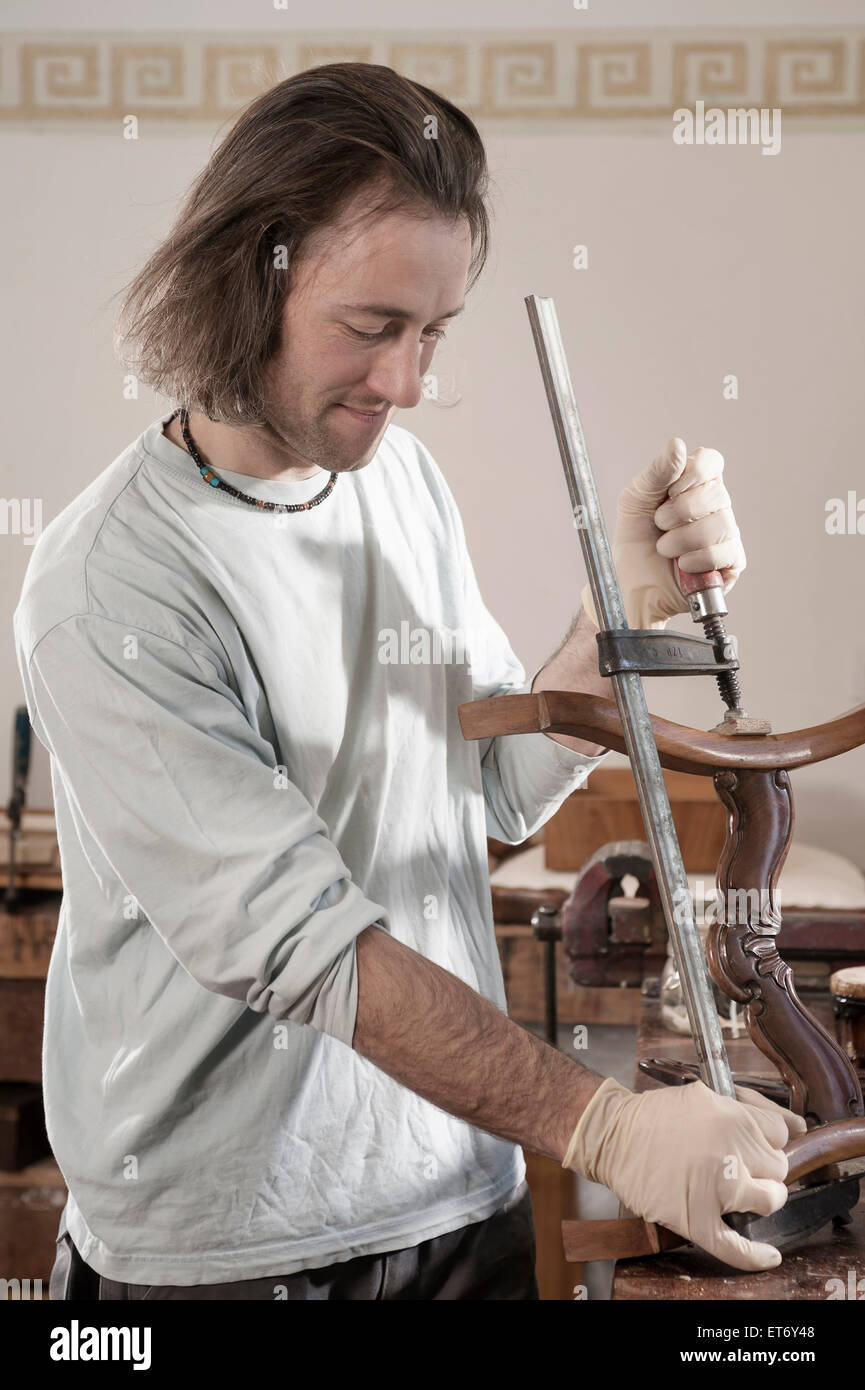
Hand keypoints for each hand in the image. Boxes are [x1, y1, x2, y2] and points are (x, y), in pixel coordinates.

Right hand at [562, 1076, 807, 1270]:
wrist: (613, 1135)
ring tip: (743, 1191)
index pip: (780, 1133)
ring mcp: (716, 1188)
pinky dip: (754, 1256)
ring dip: (762, 1197)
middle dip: (764, 1166)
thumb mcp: (705, 1094)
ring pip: (769, 1200)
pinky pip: (735, 1246)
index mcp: (733, 1117)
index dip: (767, 1139)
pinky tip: (769, 1256)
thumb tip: (800, 1126)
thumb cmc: (657, 1115)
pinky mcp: (696, 1218)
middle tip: (741, 1165)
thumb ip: (752, 1106)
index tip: (754, 1143)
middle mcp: (730, 1151)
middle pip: (778, 1167)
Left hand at [581, 438, 746, 629]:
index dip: (692, 473)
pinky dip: (696, 560)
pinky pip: (724, 552)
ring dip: (681, 540)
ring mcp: (726, 533)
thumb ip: (657, 471)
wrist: (630, 584)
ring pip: (719, 525)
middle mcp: (716, 505)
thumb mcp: (636, 499)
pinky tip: (682, 565)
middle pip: (715, 494)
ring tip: (665, 549)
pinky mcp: (731, 562)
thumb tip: (677, 444)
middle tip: (659, 525)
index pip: (711, 462)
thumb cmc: (635, 541)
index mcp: (695, 484)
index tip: (670, 490)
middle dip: (677, 512)